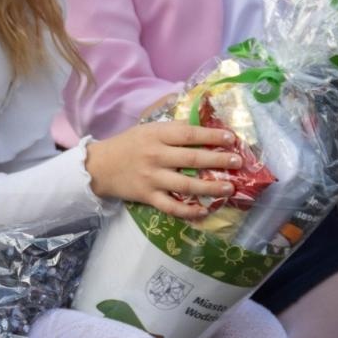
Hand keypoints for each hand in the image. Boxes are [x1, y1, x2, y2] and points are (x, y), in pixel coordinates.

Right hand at [86, 122, 244, 219]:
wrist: (99, 166)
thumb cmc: (128, 144)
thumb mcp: (148, 128)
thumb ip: (173, 129)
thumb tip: (204, 127)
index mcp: (156, 135)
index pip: (188, 134)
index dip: (211, 136)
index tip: (231, 138)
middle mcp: (155, 156)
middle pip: (191, 160)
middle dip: (218, 161)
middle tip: (237, 162)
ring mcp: (152, 178)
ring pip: (186, 185)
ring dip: (210, 187)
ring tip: (229, 188)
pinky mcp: (147, 196)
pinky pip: (171, 207)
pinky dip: (188, 211)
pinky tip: (204, 210)